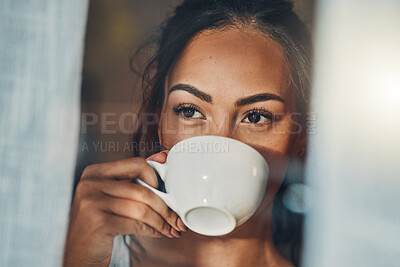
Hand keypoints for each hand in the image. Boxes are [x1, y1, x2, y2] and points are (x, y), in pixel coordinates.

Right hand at [63, 151, 186, 266]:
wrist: (77, 253)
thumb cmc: (99, 223)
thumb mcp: (113, 196)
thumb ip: (134, 178)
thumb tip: (162, 157)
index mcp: (95, 172)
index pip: (137, 164)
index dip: (156, 178)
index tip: (166, 193)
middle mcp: (90, 184)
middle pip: (142, 190)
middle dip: (165, 207)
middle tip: (177, 218)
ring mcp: (91, 202)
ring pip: (142, 208)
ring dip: (161, 221)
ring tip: (169, 228)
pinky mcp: (98, 223)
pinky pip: (136, 224)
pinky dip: (152, 230)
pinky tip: (157, 233)